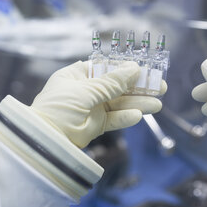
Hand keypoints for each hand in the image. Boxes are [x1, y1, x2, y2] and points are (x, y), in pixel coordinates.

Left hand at [31, 61, 165, 147]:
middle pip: (117, 86)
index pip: (106, 68)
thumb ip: (112, 82)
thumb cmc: (58, 107)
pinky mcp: (95, 125)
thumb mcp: (86, 90)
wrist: (45, 138)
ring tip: (158, 104)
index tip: (145, 69)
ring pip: (119, 103)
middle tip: (161, 87)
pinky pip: (114, 119)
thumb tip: (135, 68)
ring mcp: (91, 108)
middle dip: (138, 87)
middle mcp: (85, 90)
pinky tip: (138, 115)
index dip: (126, 69)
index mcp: (77, 75)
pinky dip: (126, 118)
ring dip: (138, 103)